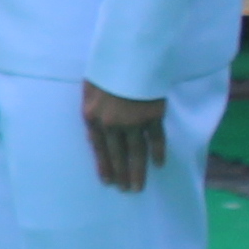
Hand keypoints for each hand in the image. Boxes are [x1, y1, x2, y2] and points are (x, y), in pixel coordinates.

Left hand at [80, 78, 171, 193]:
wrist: (129, 57)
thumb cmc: (106, 69)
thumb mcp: (89, 89)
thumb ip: (92, 109)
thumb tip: (95, 130)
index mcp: (92, 117)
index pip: (98, 148)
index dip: (103, 165)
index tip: (107, 181)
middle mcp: (110, 124)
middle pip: (116, 154)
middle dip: (120, 174)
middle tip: (126, 191)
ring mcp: (132, 122)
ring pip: (135, 152)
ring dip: (137, 171)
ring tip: (138, 188)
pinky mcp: (152, 116)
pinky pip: (155, 139)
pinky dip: (157, 152)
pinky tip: (159, 165)